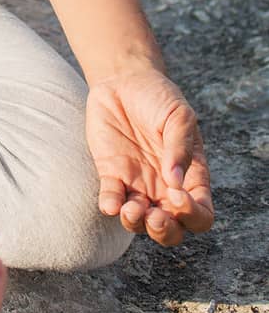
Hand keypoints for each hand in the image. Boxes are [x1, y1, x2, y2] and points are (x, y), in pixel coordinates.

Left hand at [86, 69, 213, 245]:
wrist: (124, 80)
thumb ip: (181, 147)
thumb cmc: (159, 98)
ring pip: (139, 223)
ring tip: (132, 209)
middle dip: (164, 232)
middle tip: (155, 216)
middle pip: (171, 231)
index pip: (200, 214)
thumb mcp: (179, 116)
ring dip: (135, 224)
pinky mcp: (111, 174)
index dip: (193, 215)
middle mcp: (165, 188)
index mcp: (191, 177)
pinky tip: (111, 203)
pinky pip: (111, 200)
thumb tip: (176, 181)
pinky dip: (111, 207)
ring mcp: (137, 184)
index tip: (179, 196)